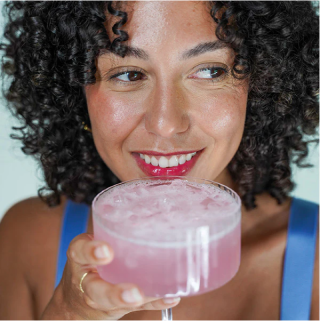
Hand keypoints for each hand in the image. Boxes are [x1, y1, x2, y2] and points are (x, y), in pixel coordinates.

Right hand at [42, 233, 180, 320]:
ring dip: (133, 302)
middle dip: (115, 293)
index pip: (79, 251)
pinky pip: (136, 307)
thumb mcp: (92, 243)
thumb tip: (155, 212)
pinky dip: (154, 302)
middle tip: (133, 292)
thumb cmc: (92, 260)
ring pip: (113, 303)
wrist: (77, 297)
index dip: (91, 251)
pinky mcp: (117, 307)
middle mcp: (88, 280)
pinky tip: (169, 297)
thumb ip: (115, 232)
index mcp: (81, 257)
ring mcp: (101, 298)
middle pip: (97, 290)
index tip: (107, 251)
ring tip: (151, 296)